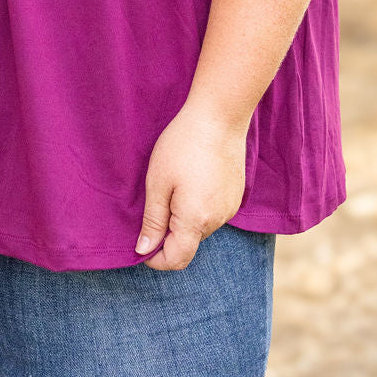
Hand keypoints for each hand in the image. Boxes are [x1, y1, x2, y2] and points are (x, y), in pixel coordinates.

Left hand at [134, 100, 248, 270]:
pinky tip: (192, 179)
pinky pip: (213, 212)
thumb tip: (144, 249)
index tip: (141, 244)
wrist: (219, 117)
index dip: (155, 258)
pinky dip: (199, 206)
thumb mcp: (158, 182)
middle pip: (188, 243)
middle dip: (168, 234)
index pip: (176, 259)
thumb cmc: (182, 146)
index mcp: (195, 220)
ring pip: (201, 227)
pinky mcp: (235, 195)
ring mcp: (230, 208)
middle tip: (154, 202)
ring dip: (184, 218)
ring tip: (173, 185)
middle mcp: (217, 220)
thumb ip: (152, 220)